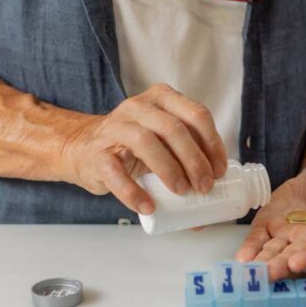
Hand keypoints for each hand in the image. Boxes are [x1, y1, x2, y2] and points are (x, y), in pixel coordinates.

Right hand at [58, 84, 227, 213]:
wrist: (86, 149)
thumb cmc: (135, 147)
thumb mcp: (164, 142)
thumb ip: (188, 158)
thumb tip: (213, 197)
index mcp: (163, 99)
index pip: (196, 114)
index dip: (212, 144)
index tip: (219, 171)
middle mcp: (139, 107)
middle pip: (173, 128)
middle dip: (194, 160)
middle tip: (205, 186)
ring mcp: (115, 128)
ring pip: (145, 142)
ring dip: (169, 169)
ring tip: (182, 191)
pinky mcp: (97, 154)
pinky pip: (115, 172)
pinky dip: (133, 192)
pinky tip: (148, 206)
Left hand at [236, 160, 305, 279]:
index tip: (300, 262)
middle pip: (299, 258)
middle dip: (284, 266)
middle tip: (270, 273)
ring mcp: (292, 237)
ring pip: (276, 253)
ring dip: (264, 263)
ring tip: (250, 270)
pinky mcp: (273, 228)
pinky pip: (260, 242)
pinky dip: (251, 249)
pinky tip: (241, 257)